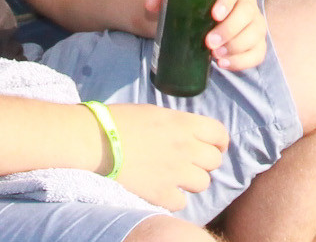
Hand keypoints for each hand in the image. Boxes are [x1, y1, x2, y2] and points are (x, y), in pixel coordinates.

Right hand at [106, 103, 226, 210]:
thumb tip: (189, 134)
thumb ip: (178, 125)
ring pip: (203, 183)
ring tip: (176, 177)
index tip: (215, 146)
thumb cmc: (119, 120)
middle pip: (215, 160)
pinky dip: (174, 198)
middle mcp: (186, 148)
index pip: (220, 133)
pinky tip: (162, 190)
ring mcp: (175, 172)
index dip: (220, 141)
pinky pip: (182, 202)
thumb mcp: (156, 113)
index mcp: (184, 124)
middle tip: (191, 162)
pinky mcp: (161, 193)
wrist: (95, 141)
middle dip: (205, 162)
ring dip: (192, 181)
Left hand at [140, 0, 265, 71]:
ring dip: (237, 46)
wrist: (195, 17)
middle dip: (230, 29)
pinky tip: (225, 65)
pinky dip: (244, 60)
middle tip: (208, 43)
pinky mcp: (255, 41)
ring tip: (215, 56)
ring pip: (255, 32)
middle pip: (247, 11)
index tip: (214, 14)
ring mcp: (253, 21)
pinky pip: (258, 51)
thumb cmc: (186, 2)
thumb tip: (151, 4)